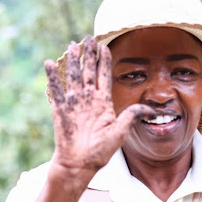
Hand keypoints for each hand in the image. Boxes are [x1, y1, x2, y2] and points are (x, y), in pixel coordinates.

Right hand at [44, 36, 153, 182]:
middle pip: (88, 71)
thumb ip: (132, 116)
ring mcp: (73, 103)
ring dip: (72, 61)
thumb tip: (151, 109)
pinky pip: (56, 90)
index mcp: (103, 103)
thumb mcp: (121, 131)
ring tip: (71, 46)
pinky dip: (52, 77)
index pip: (104, 76)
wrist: (81, 163)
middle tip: (88, 38)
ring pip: (72, 76)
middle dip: (88, 55)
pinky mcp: (60, 110)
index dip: (104, 61)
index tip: (105, 46)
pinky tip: (49, 63)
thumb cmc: (101, 150)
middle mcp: (88, 99)